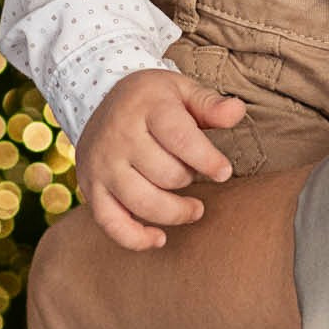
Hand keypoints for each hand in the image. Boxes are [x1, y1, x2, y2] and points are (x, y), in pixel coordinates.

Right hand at [76, 63, 246, 250]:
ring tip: (194, 209)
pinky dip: (135, 238)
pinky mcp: (91, 188)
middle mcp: (119, 137)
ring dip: (174, 213)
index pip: (180, 138)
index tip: (224, 172)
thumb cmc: (153, 100)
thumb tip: (237, 112)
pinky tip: (159, 239)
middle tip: (198, 175)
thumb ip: (210, 104)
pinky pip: (110, 223)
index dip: (207, 160)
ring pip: (142, 202)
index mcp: (146, 107)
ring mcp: (102, 165)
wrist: (103, 101)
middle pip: (165, 174)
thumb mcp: (182, 90)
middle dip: (190, 179)